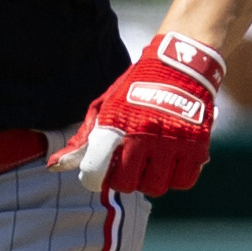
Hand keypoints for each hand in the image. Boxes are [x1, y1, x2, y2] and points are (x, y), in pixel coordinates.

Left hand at [50, 30, 224, 197]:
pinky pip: (184, 181)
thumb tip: (54, 166)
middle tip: (126, 166)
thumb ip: (82, 140)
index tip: (97, 171)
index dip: (92, 177)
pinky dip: (176, 177)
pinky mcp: (197, 145)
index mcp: (114, 125)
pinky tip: (170, 162)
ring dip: (150, 180)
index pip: (94, 170)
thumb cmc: (136, 88)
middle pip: (126, 185)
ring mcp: (172, 142)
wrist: (180, 64)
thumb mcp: (105, 108)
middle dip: (123, 180)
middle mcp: (143, 136)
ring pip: (157, 186)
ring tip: (150, 162)